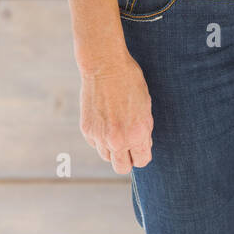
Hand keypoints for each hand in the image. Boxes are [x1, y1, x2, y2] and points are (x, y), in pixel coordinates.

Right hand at [79, 54, 153, 174]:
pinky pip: (96, 143)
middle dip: (127, 159)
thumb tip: (141, 146)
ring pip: (107, 157)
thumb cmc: (130, 82)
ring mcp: (100, 137)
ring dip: (112, 148)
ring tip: (115, 128)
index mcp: (138, 134)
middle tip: (128, 147)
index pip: (142, 160)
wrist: (105, 66)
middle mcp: (118, 140)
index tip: (140, 148)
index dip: (142, 154)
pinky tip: (104, 119)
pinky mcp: (87, 131)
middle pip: (122, 168)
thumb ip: (143, 130)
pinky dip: (100, 137)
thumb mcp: (145, 106)